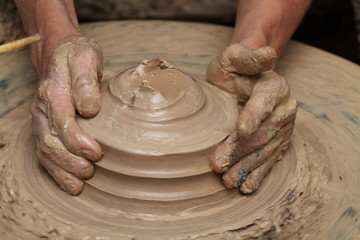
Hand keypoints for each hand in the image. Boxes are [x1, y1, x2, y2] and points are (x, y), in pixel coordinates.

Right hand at [30, 35, 102, 194]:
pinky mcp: (44, 126)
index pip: (62, 121)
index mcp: (53, 90)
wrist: (58, 51)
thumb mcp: (87, 56)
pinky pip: (44, 152)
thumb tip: (90, 109)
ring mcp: (41, 119)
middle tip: (90, 171)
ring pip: (45, 151)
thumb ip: (86, 81)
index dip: (78, 141)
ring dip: (62, 170)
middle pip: (51, 142)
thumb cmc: (77, 54)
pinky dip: (55, 170)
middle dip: (70, 161)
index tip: (96, 153)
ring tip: (80, 184)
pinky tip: (69, 182)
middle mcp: (42, 107)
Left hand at [207, 44, 297, 193]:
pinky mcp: (276, 142)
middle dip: (241, 150)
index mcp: (274, 87)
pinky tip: (246, 187)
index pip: (264, 102)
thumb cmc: (235, 69)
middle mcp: (284, 109)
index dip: (253, 116)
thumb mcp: (235, 57)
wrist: (243, 80)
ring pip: (265, 151)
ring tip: (228, 180)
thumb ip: (249, 56)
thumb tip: (268, 53)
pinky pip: (268, 160)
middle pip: (263, 133)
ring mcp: (281, 129)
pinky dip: (257, 174)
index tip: (241, 130)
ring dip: (246, 167)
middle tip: (219, 163)